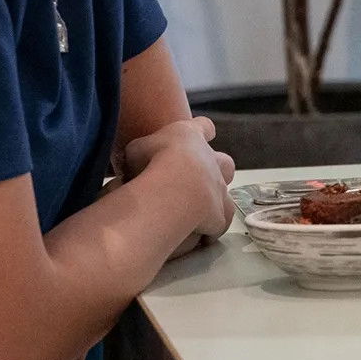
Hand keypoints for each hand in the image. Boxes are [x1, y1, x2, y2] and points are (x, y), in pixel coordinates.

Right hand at [123, 117, 236, 238]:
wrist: (174, 188)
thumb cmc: (153, 162)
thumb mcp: (137, 150)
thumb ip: (141, 153)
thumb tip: (135, 161)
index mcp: (192, 137)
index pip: (203, 127)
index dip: (203, 130)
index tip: (205, 133)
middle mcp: (212, 161)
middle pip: (225, 162)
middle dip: (217, 168)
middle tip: (198, 178)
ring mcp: (219, 188)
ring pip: (225, 192)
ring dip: (214, 198)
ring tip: (198, 209)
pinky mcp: (220, 214)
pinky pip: (221, 221)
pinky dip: (213, 226)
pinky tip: (202, 232)